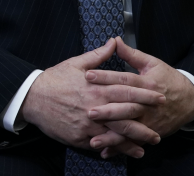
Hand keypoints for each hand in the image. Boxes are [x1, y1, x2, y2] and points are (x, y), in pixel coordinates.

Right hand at [20, 38, 164, 157]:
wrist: (32, 97)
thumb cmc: (54, 79)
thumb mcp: (76, 63)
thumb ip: (98, 55)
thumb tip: (114, 42)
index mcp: (97, 87)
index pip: (128, 90)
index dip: (146, 94)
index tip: (160, 97)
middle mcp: (96, 107)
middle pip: (127, 116)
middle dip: (146, 122)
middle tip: (160, 127)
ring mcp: (89, 124)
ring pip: (117, 134)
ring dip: (134, 141)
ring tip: (148, 144)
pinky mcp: (80, 137)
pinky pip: (101, 144)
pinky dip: (114, 148)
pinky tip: (125, 151)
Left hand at [86, 37, 193, 156]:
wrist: (191, 99)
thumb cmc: (168, 78)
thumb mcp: (152, 63)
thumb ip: (131, 54)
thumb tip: (115, 40)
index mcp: (147, 83)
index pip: (124, 80)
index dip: (106, 77)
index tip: (88, 75)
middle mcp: (148, 104)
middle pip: (126, 107)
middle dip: (108, 110)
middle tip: (89, 111)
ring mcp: (150, 121)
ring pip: (129, 129)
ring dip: (112, 136)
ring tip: (93, 139)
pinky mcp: (151, 132)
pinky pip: (134, 142)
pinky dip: (120, 148)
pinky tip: (105, 152)